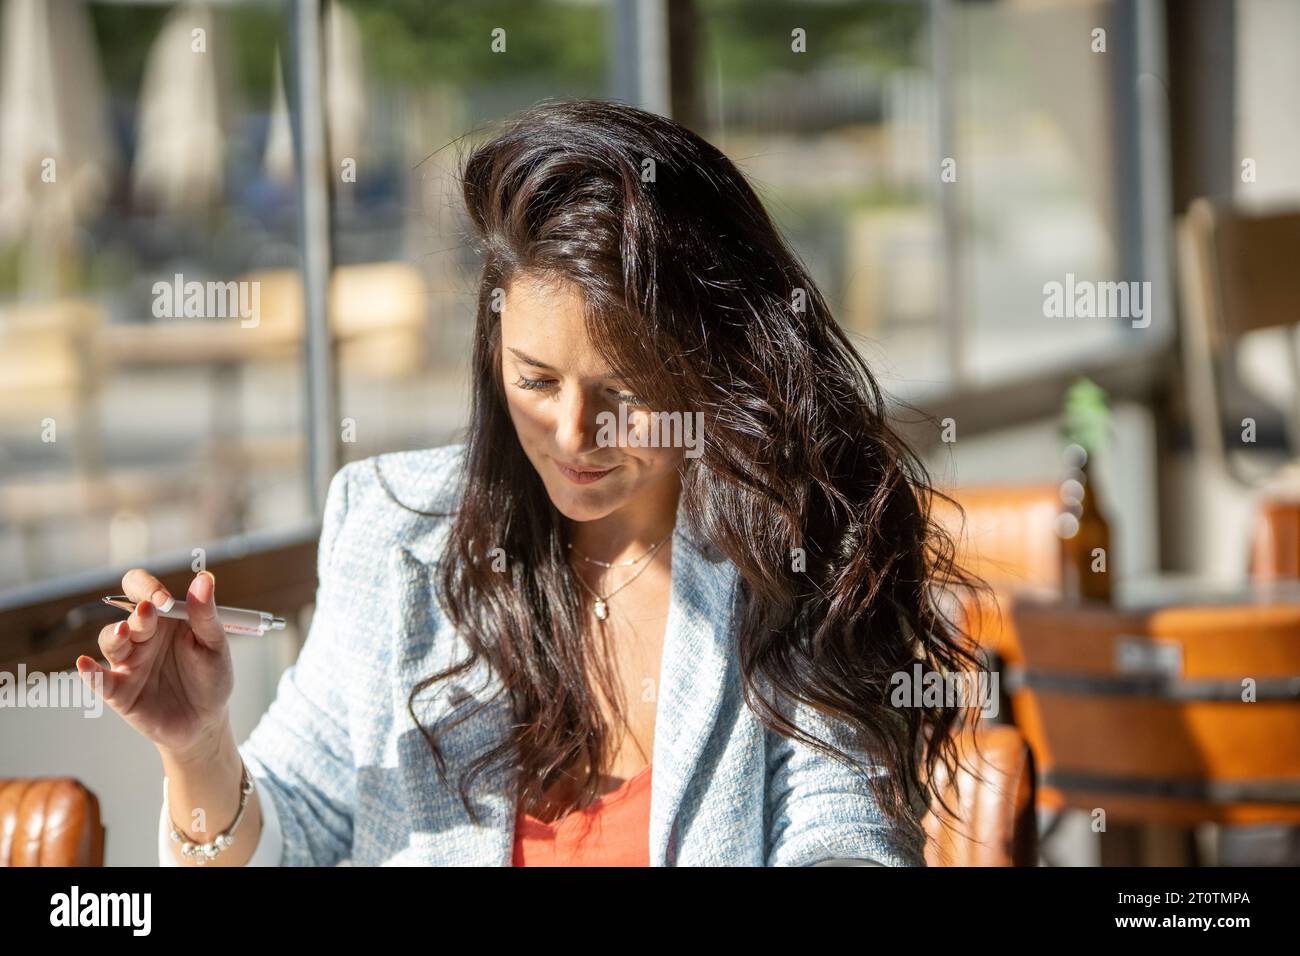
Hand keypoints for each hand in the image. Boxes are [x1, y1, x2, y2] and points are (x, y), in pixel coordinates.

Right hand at [77, 568, 234, 760]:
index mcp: (165, 619)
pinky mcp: (119, 691)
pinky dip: (90, 672)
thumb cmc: (211, 679)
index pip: (143, 590)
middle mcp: (143, 637)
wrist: (206, 722)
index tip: (163, 599)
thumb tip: (205, 578)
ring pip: (110, 640)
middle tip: (150, 610)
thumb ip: (206, 614)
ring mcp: (128, 662)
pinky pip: (99, 679)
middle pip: (126, 613)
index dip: (148, 587)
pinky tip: (85, 663)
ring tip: (125, 632)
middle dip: (137, 612)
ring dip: (114, 634)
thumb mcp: (215, 645)